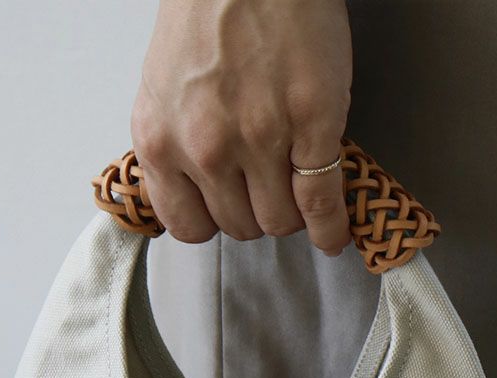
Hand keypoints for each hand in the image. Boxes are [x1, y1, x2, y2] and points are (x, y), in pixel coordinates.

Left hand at [131, 0, 352, 255]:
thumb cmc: (207, 16)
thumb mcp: (165, 91)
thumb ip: (176, 145)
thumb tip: (199, 193)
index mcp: (161, 142)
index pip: (189, 227)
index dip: (214, 221)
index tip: (228, 209)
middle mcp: (205, 149)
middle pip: (239, 227)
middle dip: (255, 213)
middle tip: (268, 187)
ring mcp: (260, 139)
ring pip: (279, 220)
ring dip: (291, 214)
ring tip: (297, 190)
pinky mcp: (311, 124)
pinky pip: (320, 201)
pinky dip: (331, 227)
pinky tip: (335, 236)